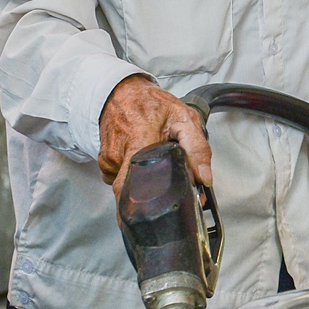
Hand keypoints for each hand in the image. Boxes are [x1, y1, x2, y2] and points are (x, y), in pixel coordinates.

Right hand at [98, 75, 213, 194]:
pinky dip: (135, 174)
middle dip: (152, 194)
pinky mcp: (104, 163)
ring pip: (130, 184)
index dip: (143, 205)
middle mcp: (119, 154)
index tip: (155, 216)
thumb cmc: (152, 104)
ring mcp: (108, 160)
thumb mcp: (185, 119)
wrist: (122, 93)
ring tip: (154, 159)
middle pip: (135, 189)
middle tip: (168, 180)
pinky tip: (141, 159)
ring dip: (145, 179)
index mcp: (140, 141)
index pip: (135, 183)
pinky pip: (121, 178)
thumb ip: (197, 149)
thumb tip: (204, 178)